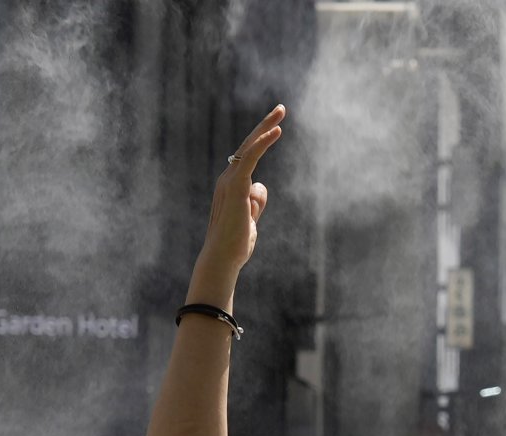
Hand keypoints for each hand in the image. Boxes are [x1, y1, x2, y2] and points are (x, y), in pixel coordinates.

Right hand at [201, 104, 285, 272]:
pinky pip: (250, 159)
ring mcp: (230, 182)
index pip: (248, 156)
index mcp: (232, 185)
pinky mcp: (236, 187)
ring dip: (266, 127)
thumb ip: (256, 202)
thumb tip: (260, 185)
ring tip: (281, 111)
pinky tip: (276, 131)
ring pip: (250, 148)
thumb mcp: (251, 219)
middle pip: (248, 146)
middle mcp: (228, 179)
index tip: (276, 126)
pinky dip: (262, 143)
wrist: (224, 258)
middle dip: (265, 125)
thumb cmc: (236, 243)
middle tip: (281, 108)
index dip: (261, 139)